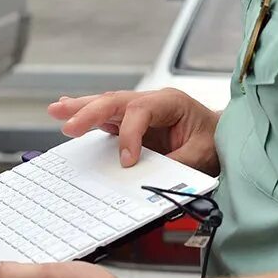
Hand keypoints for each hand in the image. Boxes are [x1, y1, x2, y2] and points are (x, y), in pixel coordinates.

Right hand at [48, 89, 220, 175]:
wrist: (220, 135)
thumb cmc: (214, 140)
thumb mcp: (203, 154)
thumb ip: (177, 163)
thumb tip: (149, 176)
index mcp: (171, 102)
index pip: (141, 112)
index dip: (130, 135)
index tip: (126, 162)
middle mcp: (153, 101)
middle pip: (116, 101)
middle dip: (90, 112)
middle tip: (68, 125)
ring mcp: (141, 108)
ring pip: (107, 104)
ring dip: (80, 108)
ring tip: (57, 110)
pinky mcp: (133, 120)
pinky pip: (107, 115)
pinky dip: (87, 114)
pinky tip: (67, 111)